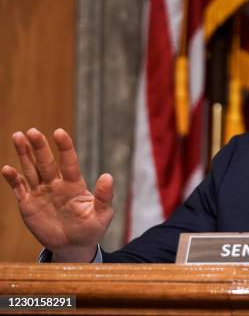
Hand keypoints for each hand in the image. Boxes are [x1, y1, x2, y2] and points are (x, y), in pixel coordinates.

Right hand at [1, 128, 112, 261]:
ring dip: (24, 154)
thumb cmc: (91, 229)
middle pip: (46, 162)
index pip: (69, 162)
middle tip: (32, 131)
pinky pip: (19, 188)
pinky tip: (7, 168)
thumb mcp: (102, 215)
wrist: (74, 246)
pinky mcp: (28, 204)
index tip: (59, 132)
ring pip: (31, 169)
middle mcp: (57, 184)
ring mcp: (41, 192)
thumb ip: (104, 196)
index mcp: (75, 185)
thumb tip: (108, 176)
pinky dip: (13, 179)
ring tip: (18, 136)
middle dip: (39, 147)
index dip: (65, 147)